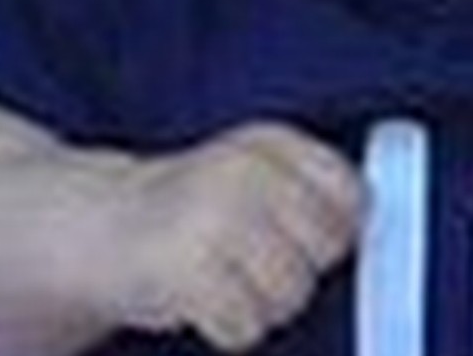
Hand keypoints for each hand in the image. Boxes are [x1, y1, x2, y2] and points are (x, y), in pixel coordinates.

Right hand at [110, 122, 364, 350]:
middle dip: (298, 273)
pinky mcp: (186, 265)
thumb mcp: (250, 177)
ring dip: (263, 307)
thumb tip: (379, 237)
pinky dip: (230, 330)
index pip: (350, 195)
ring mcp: (214, 215)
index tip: (298, 240)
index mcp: (269, 142)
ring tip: (223, 283)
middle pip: (327, 250)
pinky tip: (202, 304)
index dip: (333, 233)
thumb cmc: (189, 214)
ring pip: (291, 293)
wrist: (94, 229)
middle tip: (250, 266)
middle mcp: (245, 170)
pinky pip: (246, 324)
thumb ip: (310, 195)